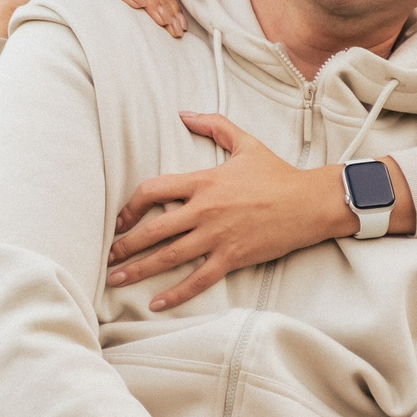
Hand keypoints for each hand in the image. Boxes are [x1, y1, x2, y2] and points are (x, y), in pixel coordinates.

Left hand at [106, 115, 391, 308]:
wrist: (310, 203)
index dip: (129, 207)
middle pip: (152, 229)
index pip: (152, 191)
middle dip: (124, 245)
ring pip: (168, 256)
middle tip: (107, 256)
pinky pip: (198, 280)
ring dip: (138, 270)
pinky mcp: (232, 258)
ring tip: (115, 279)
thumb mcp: (245, 143)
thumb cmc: (277, 173)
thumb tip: (184, 113)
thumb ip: (214, 125)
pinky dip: (175, 294)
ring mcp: (217, 236)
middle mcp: (204, 210)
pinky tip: (156, 303)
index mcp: (203, 182)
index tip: (119, 220)